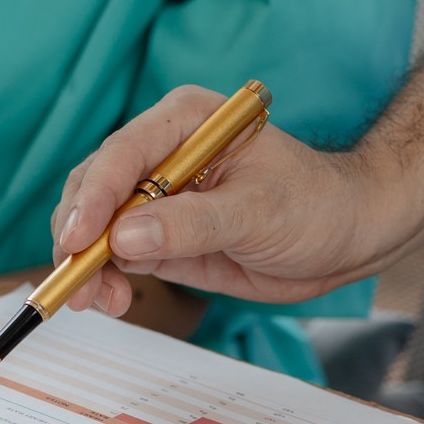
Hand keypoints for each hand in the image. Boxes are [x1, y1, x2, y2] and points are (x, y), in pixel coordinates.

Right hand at [48, 85, 406, 315]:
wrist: (347, 236)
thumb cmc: (317, 205)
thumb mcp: (259, 213)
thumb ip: (192, 224)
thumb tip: (124, 237)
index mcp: (184, 122)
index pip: (121, 154)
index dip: (92, 197)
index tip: (79, 239)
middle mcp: (158, 154)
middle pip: (92, 189)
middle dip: (77, 237)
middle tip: (77, 281)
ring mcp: (153, 197)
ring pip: (93, 226)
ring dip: (84, 265)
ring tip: (96, 301)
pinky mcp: (155, 236)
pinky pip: (112, 256)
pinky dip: (101, 279)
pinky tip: (110, 301)